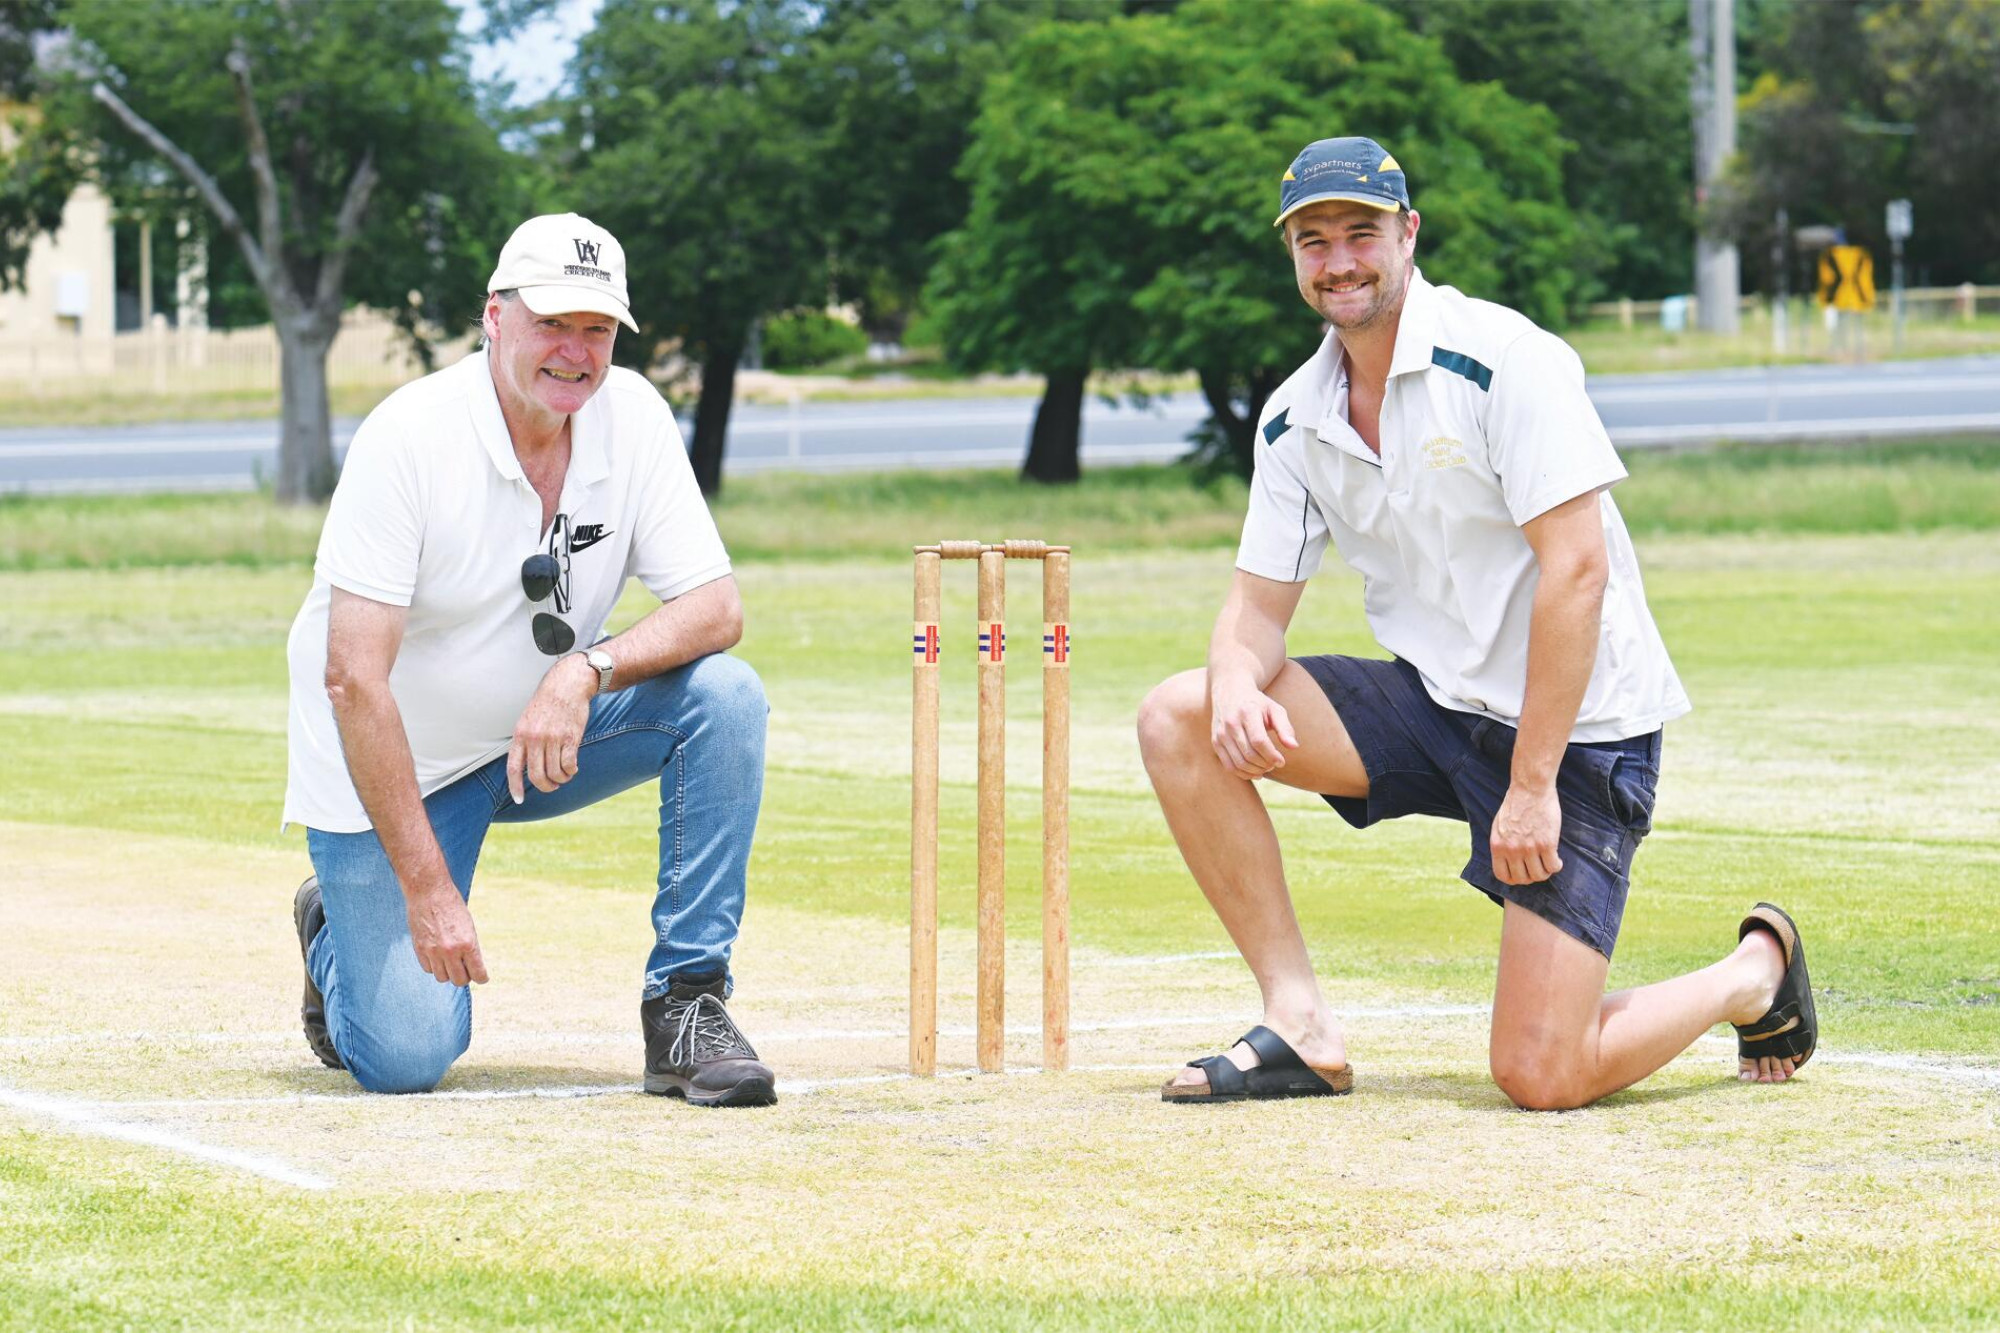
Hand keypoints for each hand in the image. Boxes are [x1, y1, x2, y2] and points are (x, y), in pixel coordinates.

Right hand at [407, 881, 487, 985]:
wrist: (429, 892)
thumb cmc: (453, 907)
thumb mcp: (469, 926)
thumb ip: (470, 948)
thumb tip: (471, 967)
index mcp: (468, 943)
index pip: (478, 974)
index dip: (481, 977)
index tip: (481, 976)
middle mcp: (450, 950)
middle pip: (459, 980)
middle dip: (464, 976)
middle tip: (465, 969)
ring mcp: (433, 951)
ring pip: (442, 978)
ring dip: (448, 972)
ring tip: (450, 962)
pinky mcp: (419, 949)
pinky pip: (428, 969)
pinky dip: (434, 966)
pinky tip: (437, 956)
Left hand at [508, 654, 595, 801]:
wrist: (567, 685)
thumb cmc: (547, 704)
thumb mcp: (527, 720)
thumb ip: (525, 742)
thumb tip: (525, 766)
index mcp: (520, 735)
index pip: (514, 768)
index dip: (515, 787)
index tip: (519, 800)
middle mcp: (534, 738)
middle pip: (537, 776)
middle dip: (546, 787)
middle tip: (552, 786)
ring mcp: (552, 738)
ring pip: (555, 773)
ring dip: (561, 779)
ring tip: (564, 776)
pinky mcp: (570, 737)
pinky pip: (569, 764)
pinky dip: (571, 771)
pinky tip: (573, 768)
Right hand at [1209, 679, 1298, 779]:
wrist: (1230, 692)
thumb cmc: (1257, 703)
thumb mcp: (1274, 710)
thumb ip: (1285, 728)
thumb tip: (1294, 747)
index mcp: (1247, 712)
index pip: (1259, 741)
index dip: (1272, 755)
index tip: (1281, 761)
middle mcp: (1231, 723)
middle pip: (1249, 754)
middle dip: (1266, 764)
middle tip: (1274, 764)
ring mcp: (1221, 734)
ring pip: (1239, 763)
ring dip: (1256, 771)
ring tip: (1266, 767)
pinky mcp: (1216, 742)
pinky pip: (1229, 766)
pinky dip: (1243, 774)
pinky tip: (1255, 772)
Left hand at [1490, 782, 1563, 884]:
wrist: (1530, 788)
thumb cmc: (1516, 805)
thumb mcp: (1499, 827)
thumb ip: (1502, 845)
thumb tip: (1507, 862)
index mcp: (1497, 846)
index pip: (1503, 876)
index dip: (1514, 878)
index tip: (1522, 873)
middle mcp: (1512, 850)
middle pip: (1523, 879)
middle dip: (1531, 876)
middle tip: (1538, 867)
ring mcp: (1529, 848)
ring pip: (1539, 875)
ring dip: (1545, 872)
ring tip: (1548, 862)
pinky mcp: (1547, 843)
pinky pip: (1553, 867)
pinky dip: (1556, 866)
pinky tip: (1556, 859)